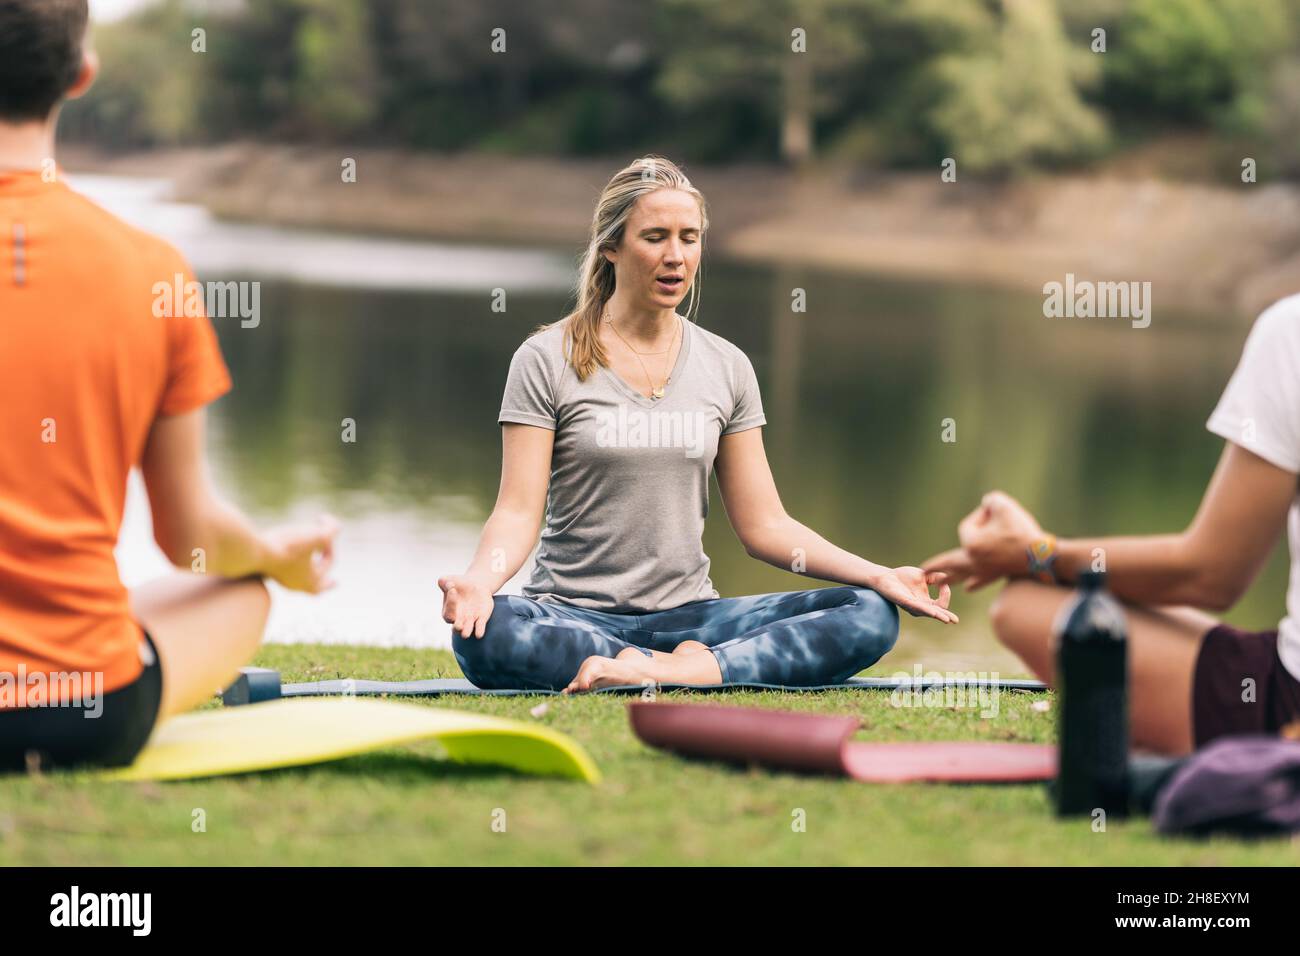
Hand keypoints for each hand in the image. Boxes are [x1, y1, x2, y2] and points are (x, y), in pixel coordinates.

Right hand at [263, 515, 339, 592]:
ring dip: (307, 572)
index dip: (329, 541)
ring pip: (299, 580)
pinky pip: (283, 572)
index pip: (329, 560)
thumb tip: (333, 526)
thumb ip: (332, 529)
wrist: (251, 552)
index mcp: (312, 582)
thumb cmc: (287, 547)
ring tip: (310, 568)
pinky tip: (288, 559)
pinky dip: (291, 567)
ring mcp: (281, 580)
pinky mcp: (268, 571)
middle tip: (335, 583)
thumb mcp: (317, 536)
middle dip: (326, 582)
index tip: (322, 527)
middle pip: (316, 585)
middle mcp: (296, 585)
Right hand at [438, 575, 494, 637]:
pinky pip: (480, 628)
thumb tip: (449, 585)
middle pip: (456, 628)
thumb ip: (443, 581)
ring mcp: (470, 620)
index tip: (453, 588)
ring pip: (467, 630)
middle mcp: (459, 619)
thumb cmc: (458, 583)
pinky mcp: (481, 618)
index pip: (448, 613)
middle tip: (458, 625)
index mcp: (449, 612)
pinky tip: (479, 634)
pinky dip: (479, 631)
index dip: (450, 602)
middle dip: (457, 627)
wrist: (475, 584)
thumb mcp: (448, 580)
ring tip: (466, 633)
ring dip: (467, 631)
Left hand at [867, 566, 957, 622]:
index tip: (944, 584)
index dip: (946, 595)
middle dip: (946, 616)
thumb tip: (947, 578)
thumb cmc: (903, 577)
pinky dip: (925, 609)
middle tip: (955, 621)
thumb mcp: (924, 575)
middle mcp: (920, 607)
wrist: (886, 575)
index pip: (941, 605)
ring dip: (937, 614)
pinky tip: (932, 612)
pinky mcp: (903, 601)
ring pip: (927, 612)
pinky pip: (916, 607)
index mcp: (926, 602)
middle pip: (936, 613)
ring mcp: (912, 605)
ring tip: (946, 619)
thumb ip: (936, 576)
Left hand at [923, 490, 1044, 590]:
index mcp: (972, 545)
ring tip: (938, 582)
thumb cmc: (1022, 530)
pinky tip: (970, 587)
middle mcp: (974, 561)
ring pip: (963, 574)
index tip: (994, 514)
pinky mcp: (998, 575)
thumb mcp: (1004, 506)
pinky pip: (982, 580)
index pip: (968, 525)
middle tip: (922, 571)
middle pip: (950, 561)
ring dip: (951, 576)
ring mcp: (985, 571)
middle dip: (937, 565)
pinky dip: (976, 581)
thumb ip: (991, 501)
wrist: (1042, 556)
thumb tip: (988, 504)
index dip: (981, 516)